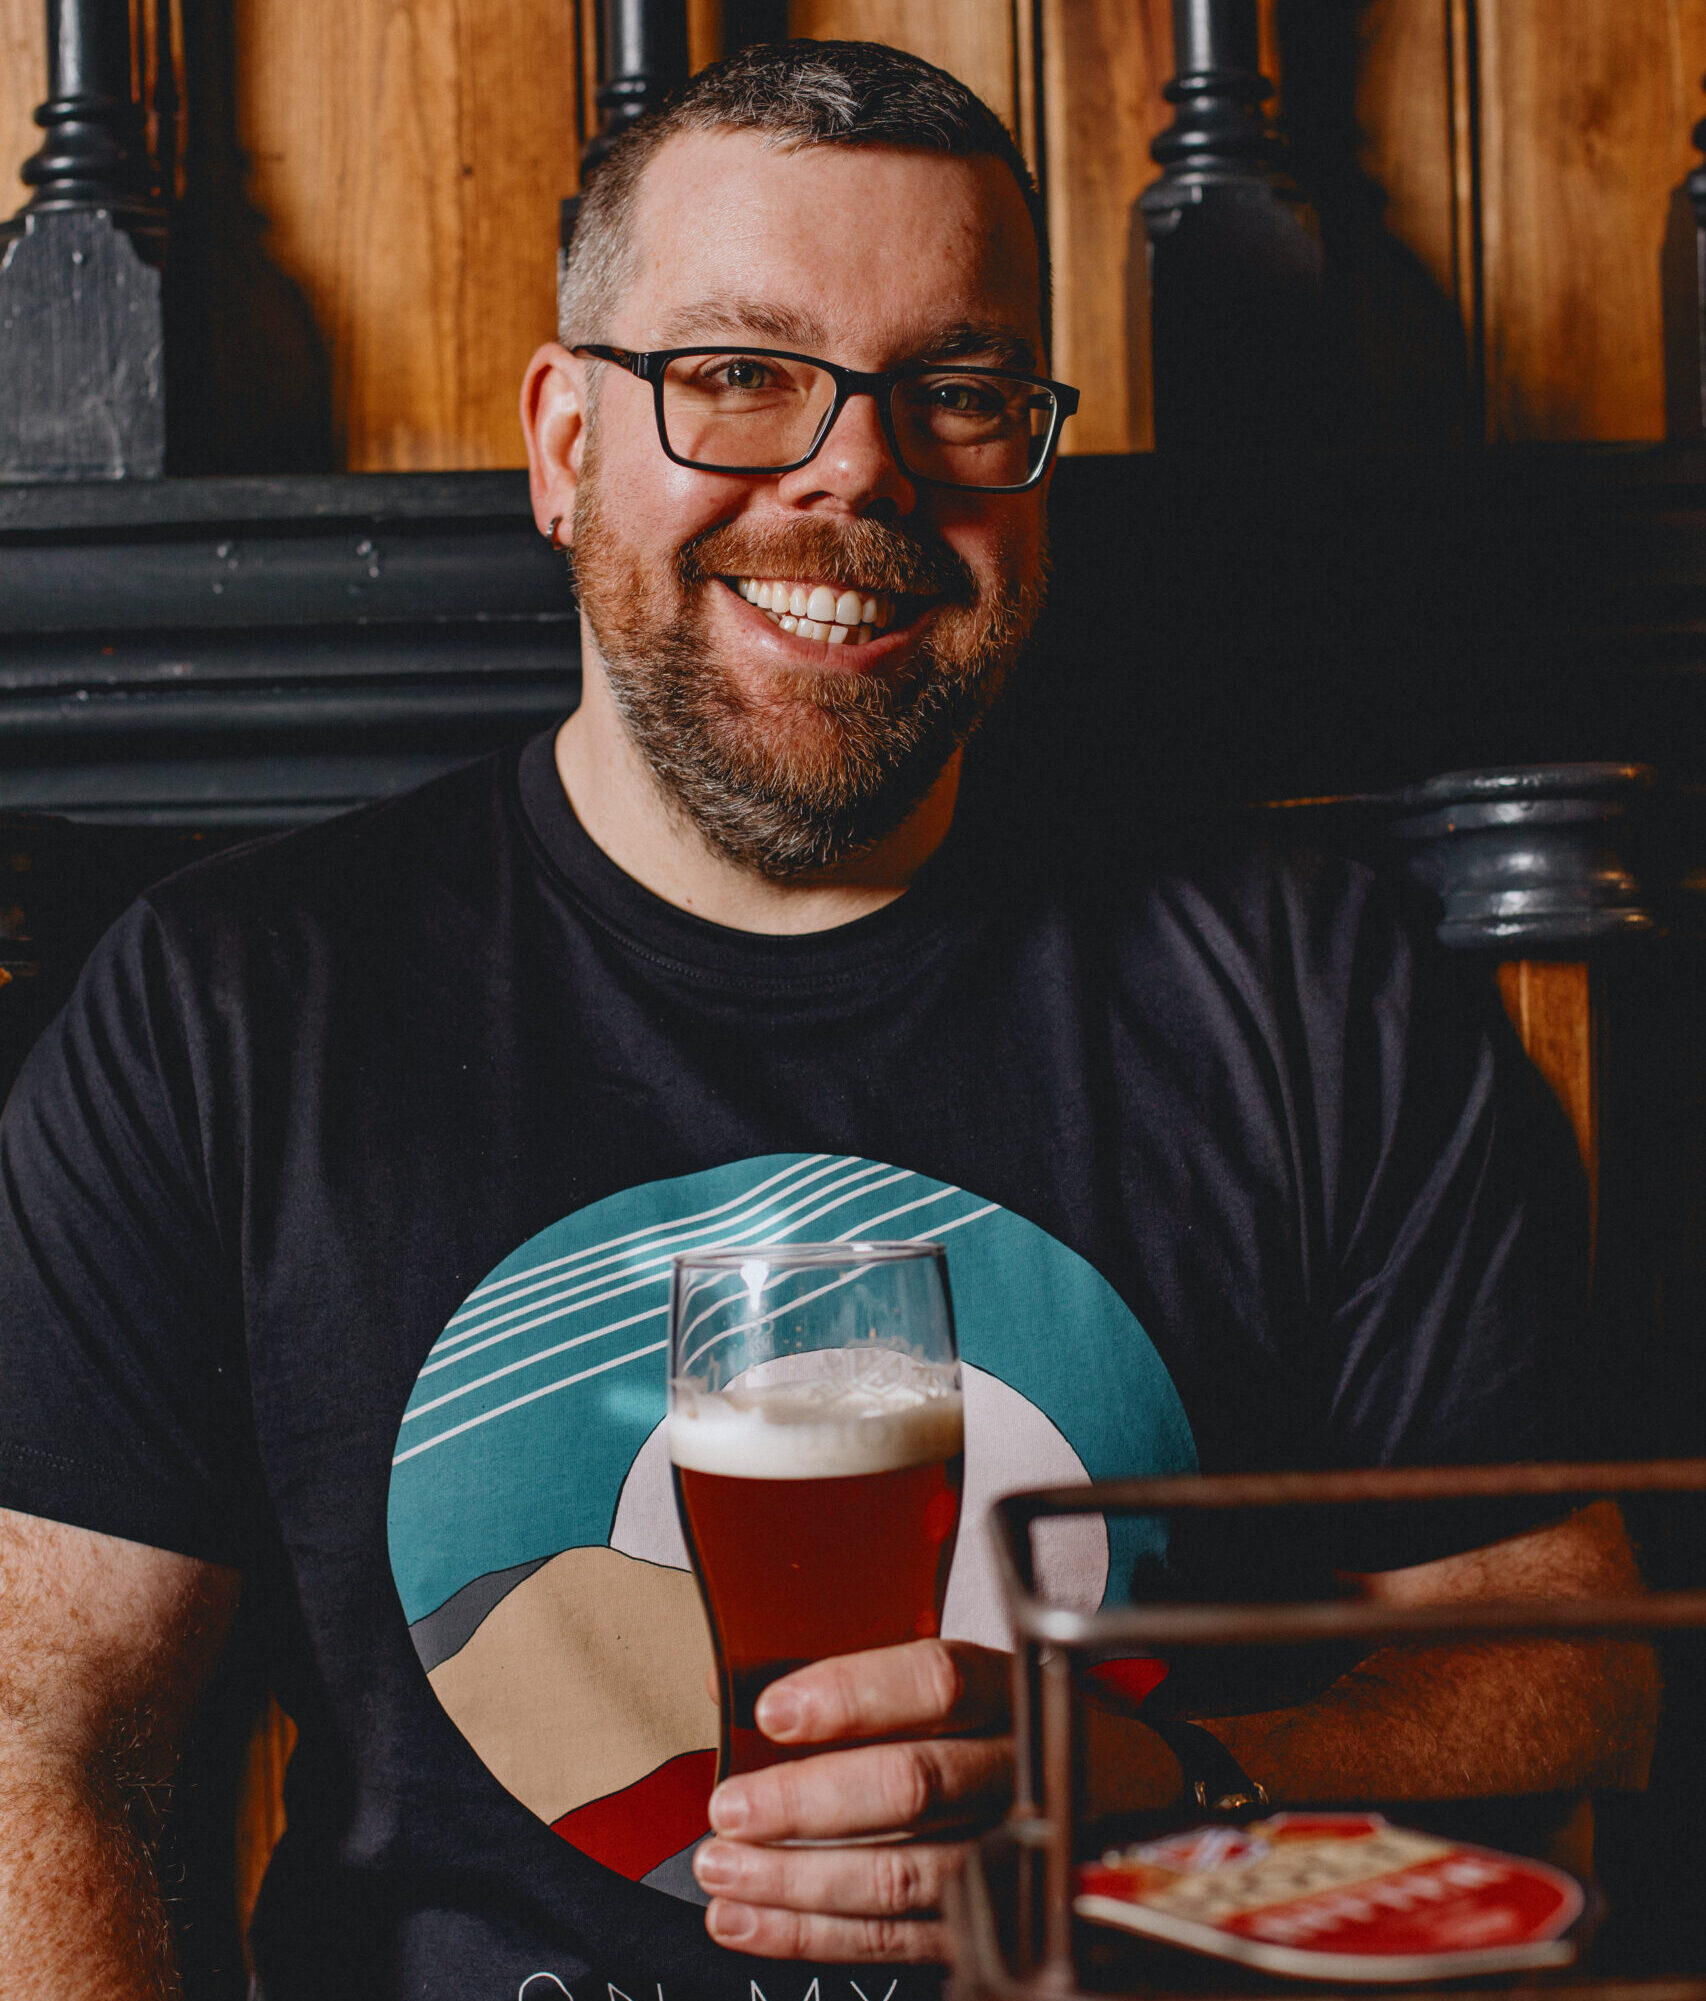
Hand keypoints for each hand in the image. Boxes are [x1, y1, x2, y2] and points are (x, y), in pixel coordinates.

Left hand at [693, 1639, 1010, 1962]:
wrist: (1058, 1786)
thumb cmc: (966, 1723)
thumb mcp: (926, 1678)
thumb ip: (840, 1673)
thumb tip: (731, 1684)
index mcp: (1003, 1690)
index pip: (936, 1683)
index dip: (851, 1695)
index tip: (772, 1710)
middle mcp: (1012, 1771)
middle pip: (914, 1786)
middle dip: (807, 1801)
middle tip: (733, 1807)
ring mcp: (1003, 1851)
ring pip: (901, 1874)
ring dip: (797, 1879)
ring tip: (724, 1868)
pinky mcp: (983, 1922)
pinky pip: (895, 1939)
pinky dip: (810, 1935)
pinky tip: (750, 1919)